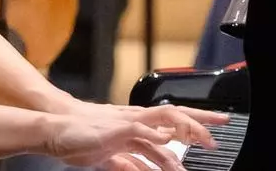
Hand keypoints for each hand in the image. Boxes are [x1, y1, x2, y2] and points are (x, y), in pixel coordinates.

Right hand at [45, 102, 227, 170]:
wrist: (55, 130)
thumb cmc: (80, 140)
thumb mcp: (111, 156)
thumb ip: (130, 162)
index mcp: (135, 126)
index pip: (171, 121)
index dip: (194, 124)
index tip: (214, 130)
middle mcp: (134, 120)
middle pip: (174, 114)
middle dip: (199, 121)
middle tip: (220, 130)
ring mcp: (126, 122)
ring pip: (162, 120)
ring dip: (183, 129)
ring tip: (201, 140)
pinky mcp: (115, 129)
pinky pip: (139, 129)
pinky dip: (154, 133)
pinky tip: (167, 138)